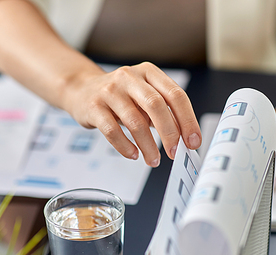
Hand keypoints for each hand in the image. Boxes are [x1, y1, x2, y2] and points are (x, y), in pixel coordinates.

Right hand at [62, 62, 200, 166]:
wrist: (82, 89)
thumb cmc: (120, 96)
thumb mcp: (144, 96)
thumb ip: (164, 113)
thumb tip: (185, 139)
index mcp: (149, 72)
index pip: (175, 95)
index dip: (188, 120)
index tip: (193, 141)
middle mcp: (130, 77)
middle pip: (156, 106)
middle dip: (169, 133)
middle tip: (175, 153)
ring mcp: (110, 91)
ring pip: (135, 121)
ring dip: (148, 146)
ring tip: (153, 160)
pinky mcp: (94, 107)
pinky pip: (112, 131)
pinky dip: (125, 146)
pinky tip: (133, 154)